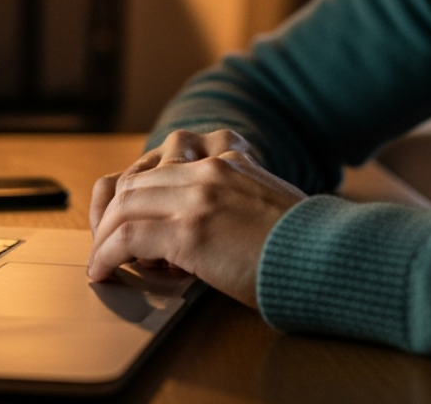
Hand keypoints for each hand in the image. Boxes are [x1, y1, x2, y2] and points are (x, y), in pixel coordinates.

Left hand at [87, 129, 305, 308]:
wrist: (329, 257)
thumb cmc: (306, 244)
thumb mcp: (267, 204)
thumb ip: (232, 202)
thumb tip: (203, 234)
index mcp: (228, 159)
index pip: (161, 162)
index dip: (133, 192)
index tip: (124, 218)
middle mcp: (209, 168)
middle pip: (135, 182)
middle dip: (111, 214)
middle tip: (105, 243)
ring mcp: (198, 197)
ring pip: (125, 206)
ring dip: (105, 236)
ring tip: (101, 261)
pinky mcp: (189, 231)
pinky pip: (128, 237)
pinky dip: (107, 255)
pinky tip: (103, 271)